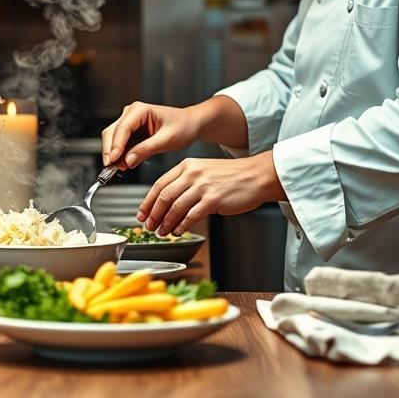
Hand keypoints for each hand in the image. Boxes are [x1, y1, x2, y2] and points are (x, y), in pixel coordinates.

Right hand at [100, 101, 200, 169]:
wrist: (190, 125)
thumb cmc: (183, 126)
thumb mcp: (167, 139)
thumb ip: (147, 149)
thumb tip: (128, 160)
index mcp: (140, 110)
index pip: (122, 128)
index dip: (116, 145)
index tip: (113, 159)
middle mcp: (131, 114)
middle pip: (112, 132)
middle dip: (111, 151)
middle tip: (112, 167)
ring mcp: (130, 122)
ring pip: (113, 139)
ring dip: (114, 154)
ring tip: (118, 168)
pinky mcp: (131, 132)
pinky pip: (120, 144)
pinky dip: (120, 155)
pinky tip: (123, 164)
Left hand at [137, 153, 285, 236]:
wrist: (256, 176)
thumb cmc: (232, 176)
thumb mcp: (204, 171)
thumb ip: (185, 183)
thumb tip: (168, 203)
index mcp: (187, 166)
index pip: (159, 184)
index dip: (147, 202)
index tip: (142, 213)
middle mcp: (192, 174)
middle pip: (164, 196)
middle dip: (153, 214)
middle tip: (148, 226)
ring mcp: (203, 186)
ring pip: (175, 207)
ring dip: (166, 223)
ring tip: (162, 231)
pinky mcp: (214, 199)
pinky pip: (192, 215)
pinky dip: (182, 225)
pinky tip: (178, 231)